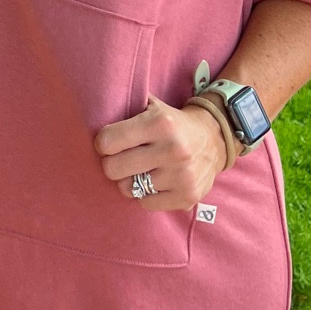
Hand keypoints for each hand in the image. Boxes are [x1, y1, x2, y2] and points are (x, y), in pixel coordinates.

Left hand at [94, 96, 227, 210]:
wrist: (215, 139)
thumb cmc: (173, 123)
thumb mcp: (152, 106)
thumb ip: (126, 107)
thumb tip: (95, 109)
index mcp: (161, 123)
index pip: (107, 142)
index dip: (103, 144)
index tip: (109, 143)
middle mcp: (173, 150)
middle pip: (113, 169)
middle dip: (112, 164)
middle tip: (121, 159)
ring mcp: (181, 176)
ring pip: (127, 189)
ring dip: (129, 180)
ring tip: (139, 170)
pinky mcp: (187, 196)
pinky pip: (145, 203)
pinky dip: (145, 194)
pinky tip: (154, 181)